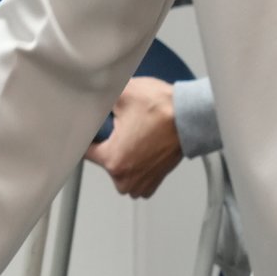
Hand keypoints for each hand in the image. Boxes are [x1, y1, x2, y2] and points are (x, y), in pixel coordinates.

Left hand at [84, 77, 182, 197]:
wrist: (191, 117)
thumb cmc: (163, 110)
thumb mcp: (122, 94)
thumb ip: (100, 98)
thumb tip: (92, 98)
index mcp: (113, 160)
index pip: (85, 152)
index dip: (90, 136)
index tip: (97, 129)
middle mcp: (126, 177)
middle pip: (103, 162)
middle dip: (109, 146)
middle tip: (122, 130)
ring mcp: (142, 182)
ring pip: (120, 172)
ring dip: (124, 158)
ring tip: (134, 138)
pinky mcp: (156, 181)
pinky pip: (137, 178)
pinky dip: (138, 165)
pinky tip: (143, 147)